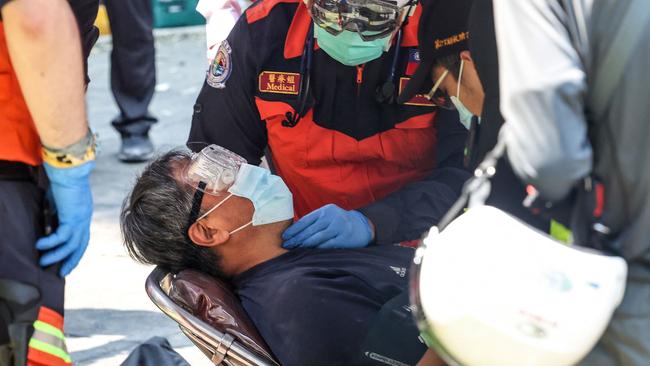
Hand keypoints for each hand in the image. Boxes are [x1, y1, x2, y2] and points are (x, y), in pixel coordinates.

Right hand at [36, 161, 94, 276]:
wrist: (68, 170)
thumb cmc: (61, 181)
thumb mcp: (58, 202)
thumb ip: (55, 214)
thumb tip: (47, 227)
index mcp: (82, 216)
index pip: (82, 239)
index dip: (75, 252)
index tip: (67, 263)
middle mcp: (84, 219)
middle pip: (81, 246)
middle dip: (71, 260)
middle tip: (61, 273)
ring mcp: (80, 219)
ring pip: (71, 245)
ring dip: (57, 256)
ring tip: (43, 262)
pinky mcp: (72, 217)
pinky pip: (61, 236)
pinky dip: (51, 243)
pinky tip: (39, 245)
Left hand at [282, 204, 373, 248]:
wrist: (362, 227)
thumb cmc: (339, 223)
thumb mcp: (328, 217)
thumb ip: (315, 222)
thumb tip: (294, 232)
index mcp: (325, 210)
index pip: (305, 220)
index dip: (294, 229)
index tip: (285, 236)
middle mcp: (331, 217)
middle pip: (310, 229)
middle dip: (296, 238)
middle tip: (286, 245)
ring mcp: (338, 226)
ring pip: (317, 237)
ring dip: (304, 244)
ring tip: (295, 248)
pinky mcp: (344, 237)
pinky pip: (327, 244)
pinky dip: (317, 248)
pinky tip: (309, 252)